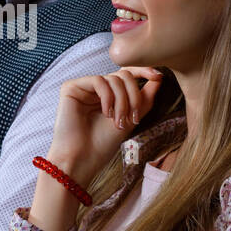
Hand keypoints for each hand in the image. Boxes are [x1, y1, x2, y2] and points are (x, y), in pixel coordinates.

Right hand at [46, 66, 165, 186]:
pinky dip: (108, 97)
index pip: (127, 75)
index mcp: (109, 95)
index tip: (158, 76)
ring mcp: (83, 87)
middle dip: (133, 96)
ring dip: (122, 101)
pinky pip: (98, 80)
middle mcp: (96, 89)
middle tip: (133, 119)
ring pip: (113, 78)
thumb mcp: (131, 119)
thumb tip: (159, 77)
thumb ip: (144, 99)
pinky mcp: (71, 88)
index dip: (143, 71)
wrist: (82, 159)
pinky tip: (106, 113)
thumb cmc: (103, 144)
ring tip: (118, 122)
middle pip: (123, 75)